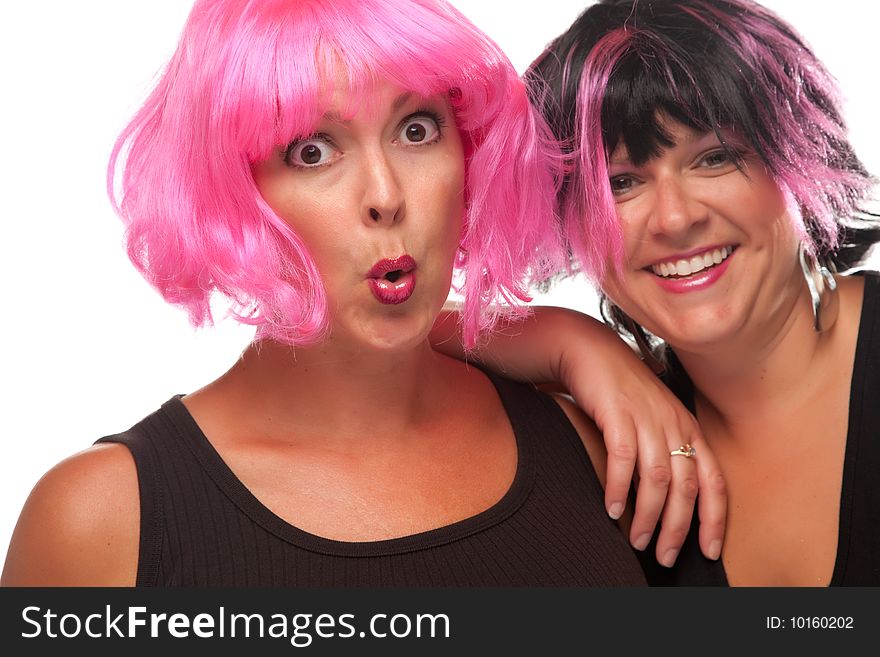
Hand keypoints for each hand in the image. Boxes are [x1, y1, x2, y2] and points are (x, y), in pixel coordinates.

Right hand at [558, 323, 726, 564]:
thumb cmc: (618, 388)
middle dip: (678, 528)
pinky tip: (612, 510)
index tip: (708, 551)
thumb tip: (667, 497)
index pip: (714, 481)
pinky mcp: (617, 413)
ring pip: (657, 479)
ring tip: (636, 539)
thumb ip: (664, 449)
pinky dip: (620, 489)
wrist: (588, 349)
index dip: (714, 519)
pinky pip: (624, 460)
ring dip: (647, 516)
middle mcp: (673, 423)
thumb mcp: (652, 417)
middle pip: (687, 487)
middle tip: (665, 556)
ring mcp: (646, 417)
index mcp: (688, 427)